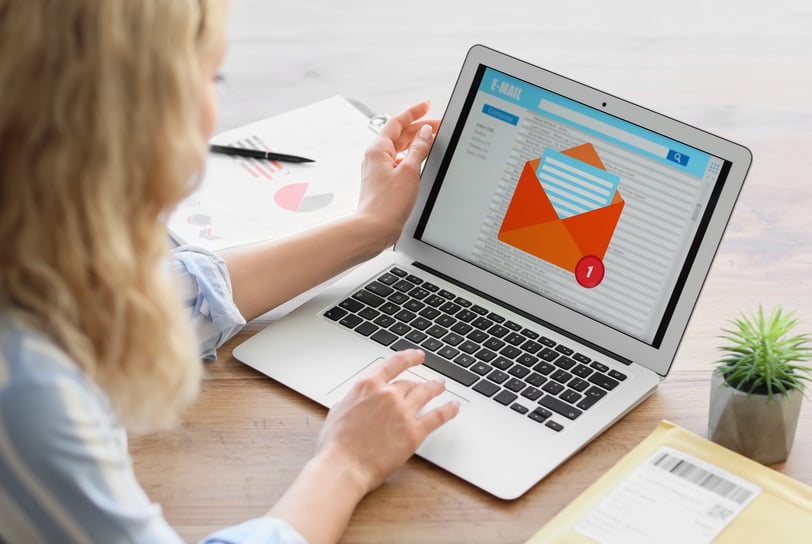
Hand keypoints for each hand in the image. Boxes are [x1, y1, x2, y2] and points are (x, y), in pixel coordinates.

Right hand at [314, 349, 458, 493]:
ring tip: (441, 386)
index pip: (394, 364)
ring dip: (435, 388)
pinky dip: (448, 410)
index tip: (417, 356)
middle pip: (409, 383)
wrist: (343, 466)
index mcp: (368, 385)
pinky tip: (453, 407)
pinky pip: (437, 416)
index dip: (409, 357)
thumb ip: (355, 399)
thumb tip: (360, 399)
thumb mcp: (339, 410)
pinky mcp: (414, 432)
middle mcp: (388, 394)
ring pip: (425, 393)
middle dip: (420, 382)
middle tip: (427, 381)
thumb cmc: (335, 444)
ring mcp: (403, 412)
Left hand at [356, 101, 439, 249]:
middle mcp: (376, 157)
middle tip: (438, 125)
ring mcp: (379, 170)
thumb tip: (425, 133)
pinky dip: (412, 158)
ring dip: (416, 143)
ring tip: (433, 140)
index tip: (426, 105)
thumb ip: (419, 148)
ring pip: (400, 149)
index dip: (414, 112)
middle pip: (400, 135)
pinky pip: (399, 162)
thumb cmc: (387, 203)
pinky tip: (422, 161)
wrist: (374, 229)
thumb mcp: (409, 170)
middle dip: (419, 128)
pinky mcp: (384, 183)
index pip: (398, 121)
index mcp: (378, 149)